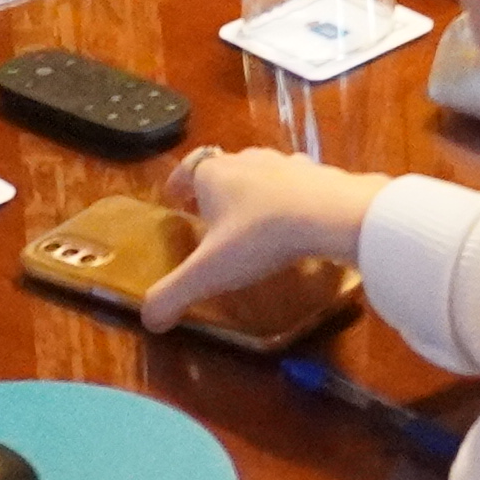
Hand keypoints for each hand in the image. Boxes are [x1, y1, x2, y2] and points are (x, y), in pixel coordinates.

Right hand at [147, 147, 375, 317]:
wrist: (331, 215)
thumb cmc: (260, 237)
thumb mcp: (209, 272)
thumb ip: (173, 294)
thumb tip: (148, 319)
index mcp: (214, 174)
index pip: (187, 170)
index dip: (178, 184)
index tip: (174, 197)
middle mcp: (247, 159)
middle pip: (224, 168)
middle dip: (215, 190)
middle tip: (211, 215)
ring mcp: (285, 162)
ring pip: (261, 172)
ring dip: (253, 191)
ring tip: (252, 218)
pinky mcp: (318, 173)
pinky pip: (295, 183)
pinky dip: (289, 197)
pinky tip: (295, 219)